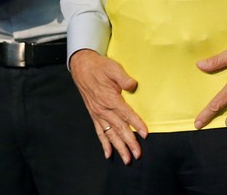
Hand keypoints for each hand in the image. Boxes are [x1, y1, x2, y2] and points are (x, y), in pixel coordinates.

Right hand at [69, 49, 147, 163]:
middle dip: (129, 142)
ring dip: (119, 147)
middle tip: (138, 154)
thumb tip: (133, 85)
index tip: (145, 134)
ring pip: (110, 134)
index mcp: (110, 98)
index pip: (126, 114)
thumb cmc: (99, 66)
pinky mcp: (94, 115)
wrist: (81, 66)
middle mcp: (103, 109)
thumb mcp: (113, 68)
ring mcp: (98, 114)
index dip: (136, 124)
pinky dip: (104, 143)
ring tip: (127, 159)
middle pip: (119, 128)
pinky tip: (108, 153)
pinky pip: (99, 132)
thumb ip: (124, 78)